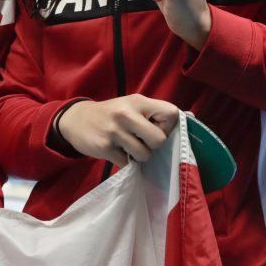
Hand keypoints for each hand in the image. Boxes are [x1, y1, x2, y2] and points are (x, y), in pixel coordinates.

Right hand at [55, 96, 179, 167]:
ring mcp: (115, 131)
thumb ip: (154, 113)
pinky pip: (127, 163)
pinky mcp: (105, 147)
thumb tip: (190, 118)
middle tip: (141, 141)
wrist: (75, 120)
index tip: (154, 128)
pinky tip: (116, 152)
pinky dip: (125, 162)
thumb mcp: (130, 106)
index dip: (167, 127)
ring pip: (144, 154)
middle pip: (160, 140)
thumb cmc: (110, 115)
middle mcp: (126, 114)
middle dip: (153, 145)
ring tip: (127, 146)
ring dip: (138, 155)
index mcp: (138, 101)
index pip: (171, 114)